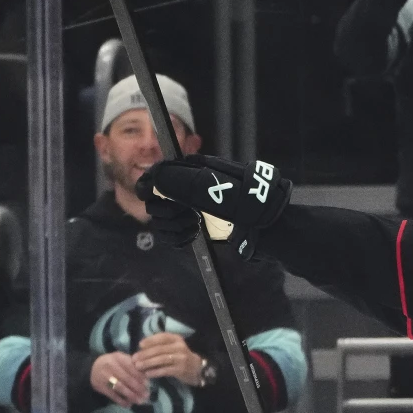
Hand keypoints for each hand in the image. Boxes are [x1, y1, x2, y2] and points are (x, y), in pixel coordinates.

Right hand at [91, 351, 149, 405]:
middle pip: (126, 378)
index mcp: (118, 357)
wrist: (92, 368)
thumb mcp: (121, 358)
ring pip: (120, 388)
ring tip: (140, 401)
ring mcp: (105, 377)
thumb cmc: (112, 363)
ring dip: (131, 395)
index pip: (131, 367)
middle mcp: (111, 366)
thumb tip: (147, 375)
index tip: (147, 384)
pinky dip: (121, 401)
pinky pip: (112, 395)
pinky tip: (128, 405)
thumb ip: (132, 364)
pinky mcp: (101, 387)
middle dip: (138, 388)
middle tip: (146, 394)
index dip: (140, 376)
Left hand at [133, 332, 205, 386]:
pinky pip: (165, 370)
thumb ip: (161, 345)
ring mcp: (181, 358)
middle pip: (159, 349)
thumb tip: (141, 347)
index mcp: (176, 339)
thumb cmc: (180, 357)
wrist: (197, 369)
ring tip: (138, 366)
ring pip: (161, 359)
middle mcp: (179, 347)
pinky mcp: (181, 370)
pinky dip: (155, 372)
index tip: (140, 345)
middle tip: (134, 358)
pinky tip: (147, 374)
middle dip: (145, 354)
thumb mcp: (173, 347)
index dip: (150, 340)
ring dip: (148, 363)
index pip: (162, 337)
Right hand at [138, 154, 291, 260]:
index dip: (147, 185)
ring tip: (194, 226)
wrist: (264, 226)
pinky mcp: (194, 230)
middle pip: (154, 201)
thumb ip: (180, 180)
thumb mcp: (211, 184)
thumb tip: (153, 179)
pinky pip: (170, 237)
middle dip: (165, 210)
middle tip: (186, 213)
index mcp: (189, 173)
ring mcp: (189, 211)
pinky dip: (177, 238)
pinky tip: (193, 235)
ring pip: (160, 221)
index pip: (155, 176)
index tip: (148, 194)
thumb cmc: (243, 201)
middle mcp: (186, 191)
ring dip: (172, 226)